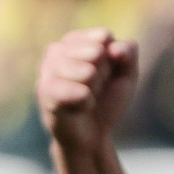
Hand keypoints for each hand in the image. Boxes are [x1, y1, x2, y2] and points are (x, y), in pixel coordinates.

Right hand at [37, 27, 138, 152]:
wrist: (91, 136)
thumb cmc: (105, 101)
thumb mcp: (126, 75)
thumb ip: (128, 53)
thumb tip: (113, 48)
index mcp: (75, 41)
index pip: (104, 37)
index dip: (113, 60)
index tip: (105, 74)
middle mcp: (57, 50)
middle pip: (97, 52)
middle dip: (104, 75)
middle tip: (94, 90)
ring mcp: (48, 69)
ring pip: (89, 72)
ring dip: (95, 90)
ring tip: (87, 98)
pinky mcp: (45, 91)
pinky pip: (80, 91)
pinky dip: (88, 102)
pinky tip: (83, 107)